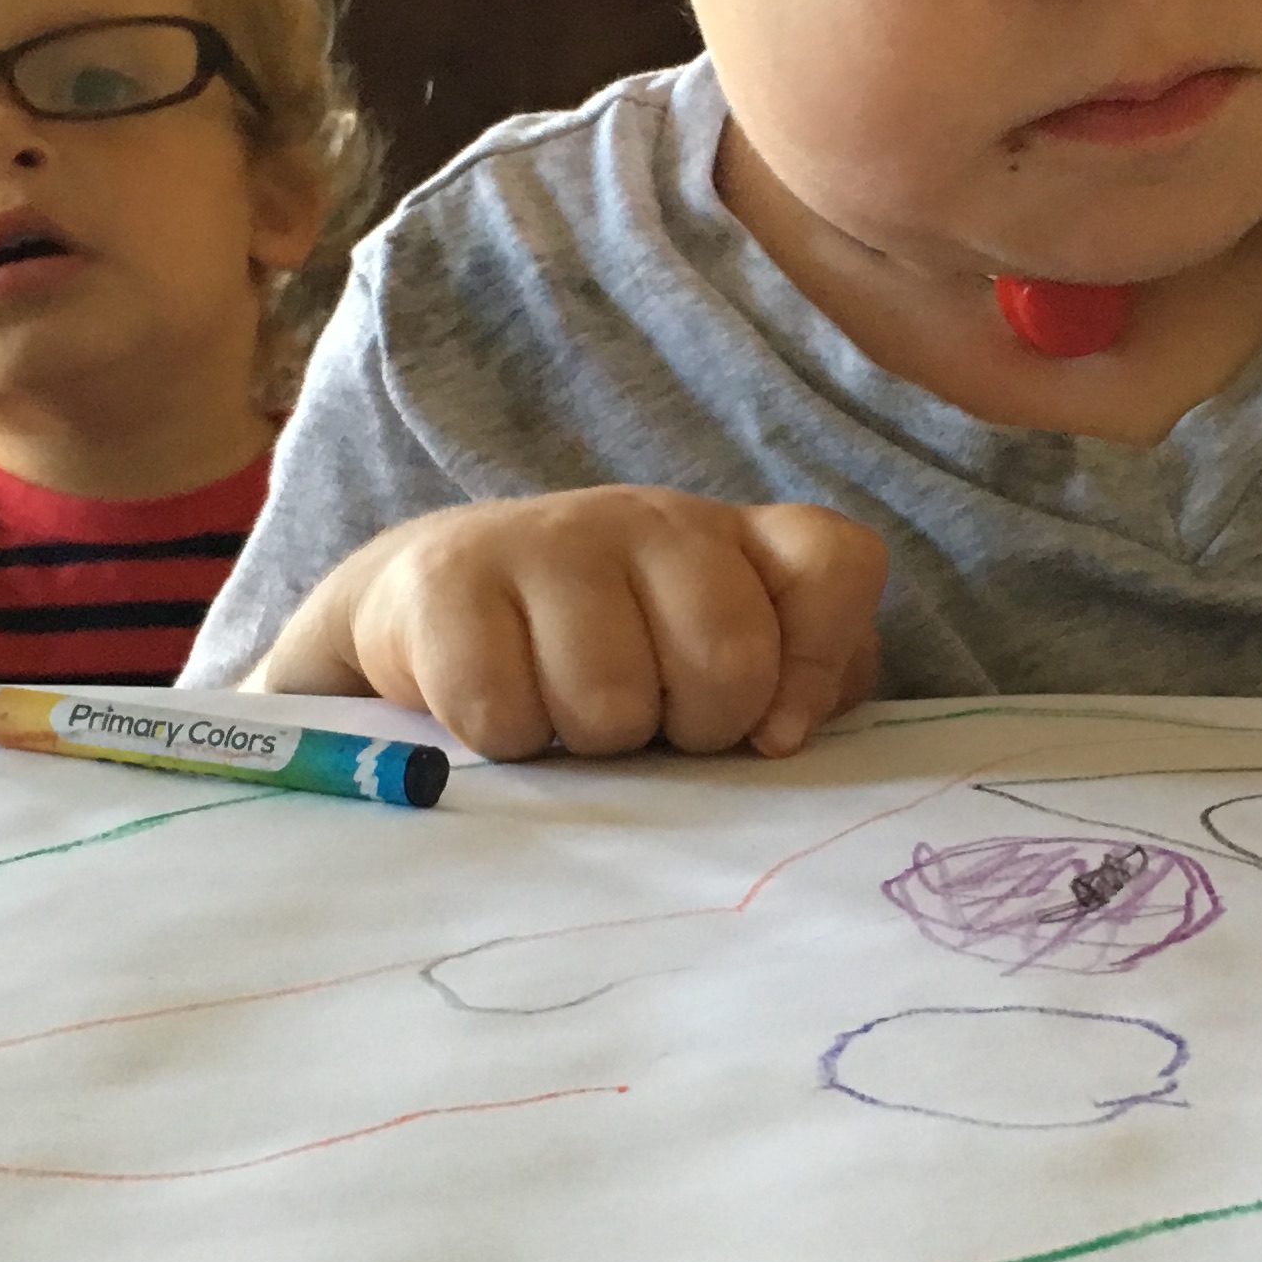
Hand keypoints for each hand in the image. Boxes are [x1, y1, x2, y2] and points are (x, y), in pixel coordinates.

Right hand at [254, 487, 886, 760]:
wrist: (426, 605)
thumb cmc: (597, 653)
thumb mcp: (706, 664)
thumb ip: (794, 682)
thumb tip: (794, 726)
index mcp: (734, 542)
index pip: (836, 563)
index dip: (817, 661)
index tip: (773, 735)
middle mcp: (654, 519)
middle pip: (729, 658)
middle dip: (692, 729)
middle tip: (646, 723)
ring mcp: (552, 537)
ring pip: (611, 698)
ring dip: (587, 741)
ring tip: (563, 713)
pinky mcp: (450, 577)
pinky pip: (504, 711)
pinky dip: (503, 740)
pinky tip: (498, 710)